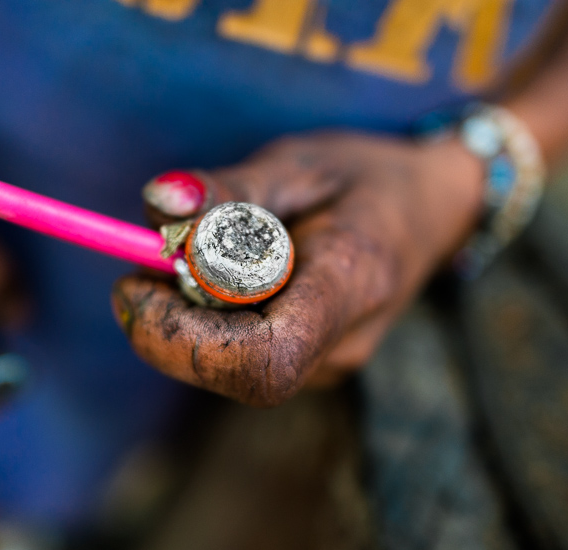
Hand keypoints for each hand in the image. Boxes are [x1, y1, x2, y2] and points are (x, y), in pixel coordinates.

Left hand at [112, 133, 482, 406]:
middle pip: (232, 369)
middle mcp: (342, 345)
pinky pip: (239, 357)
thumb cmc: (367, 178)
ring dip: (185, 317)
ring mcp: (330, 364)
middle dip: (169, 320)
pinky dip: (207, 318)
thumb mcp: (298, 162)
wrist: (433, 209)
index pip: (261, 359)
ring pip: (229, 367)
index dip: (182, 338)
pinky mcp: (311, 364)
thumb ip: (229, 189)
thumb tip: (158, 205)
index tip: (134, 284)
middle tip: (147, 257)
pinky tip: (220, 275)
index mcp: (351, 285)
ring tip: (195, 252)